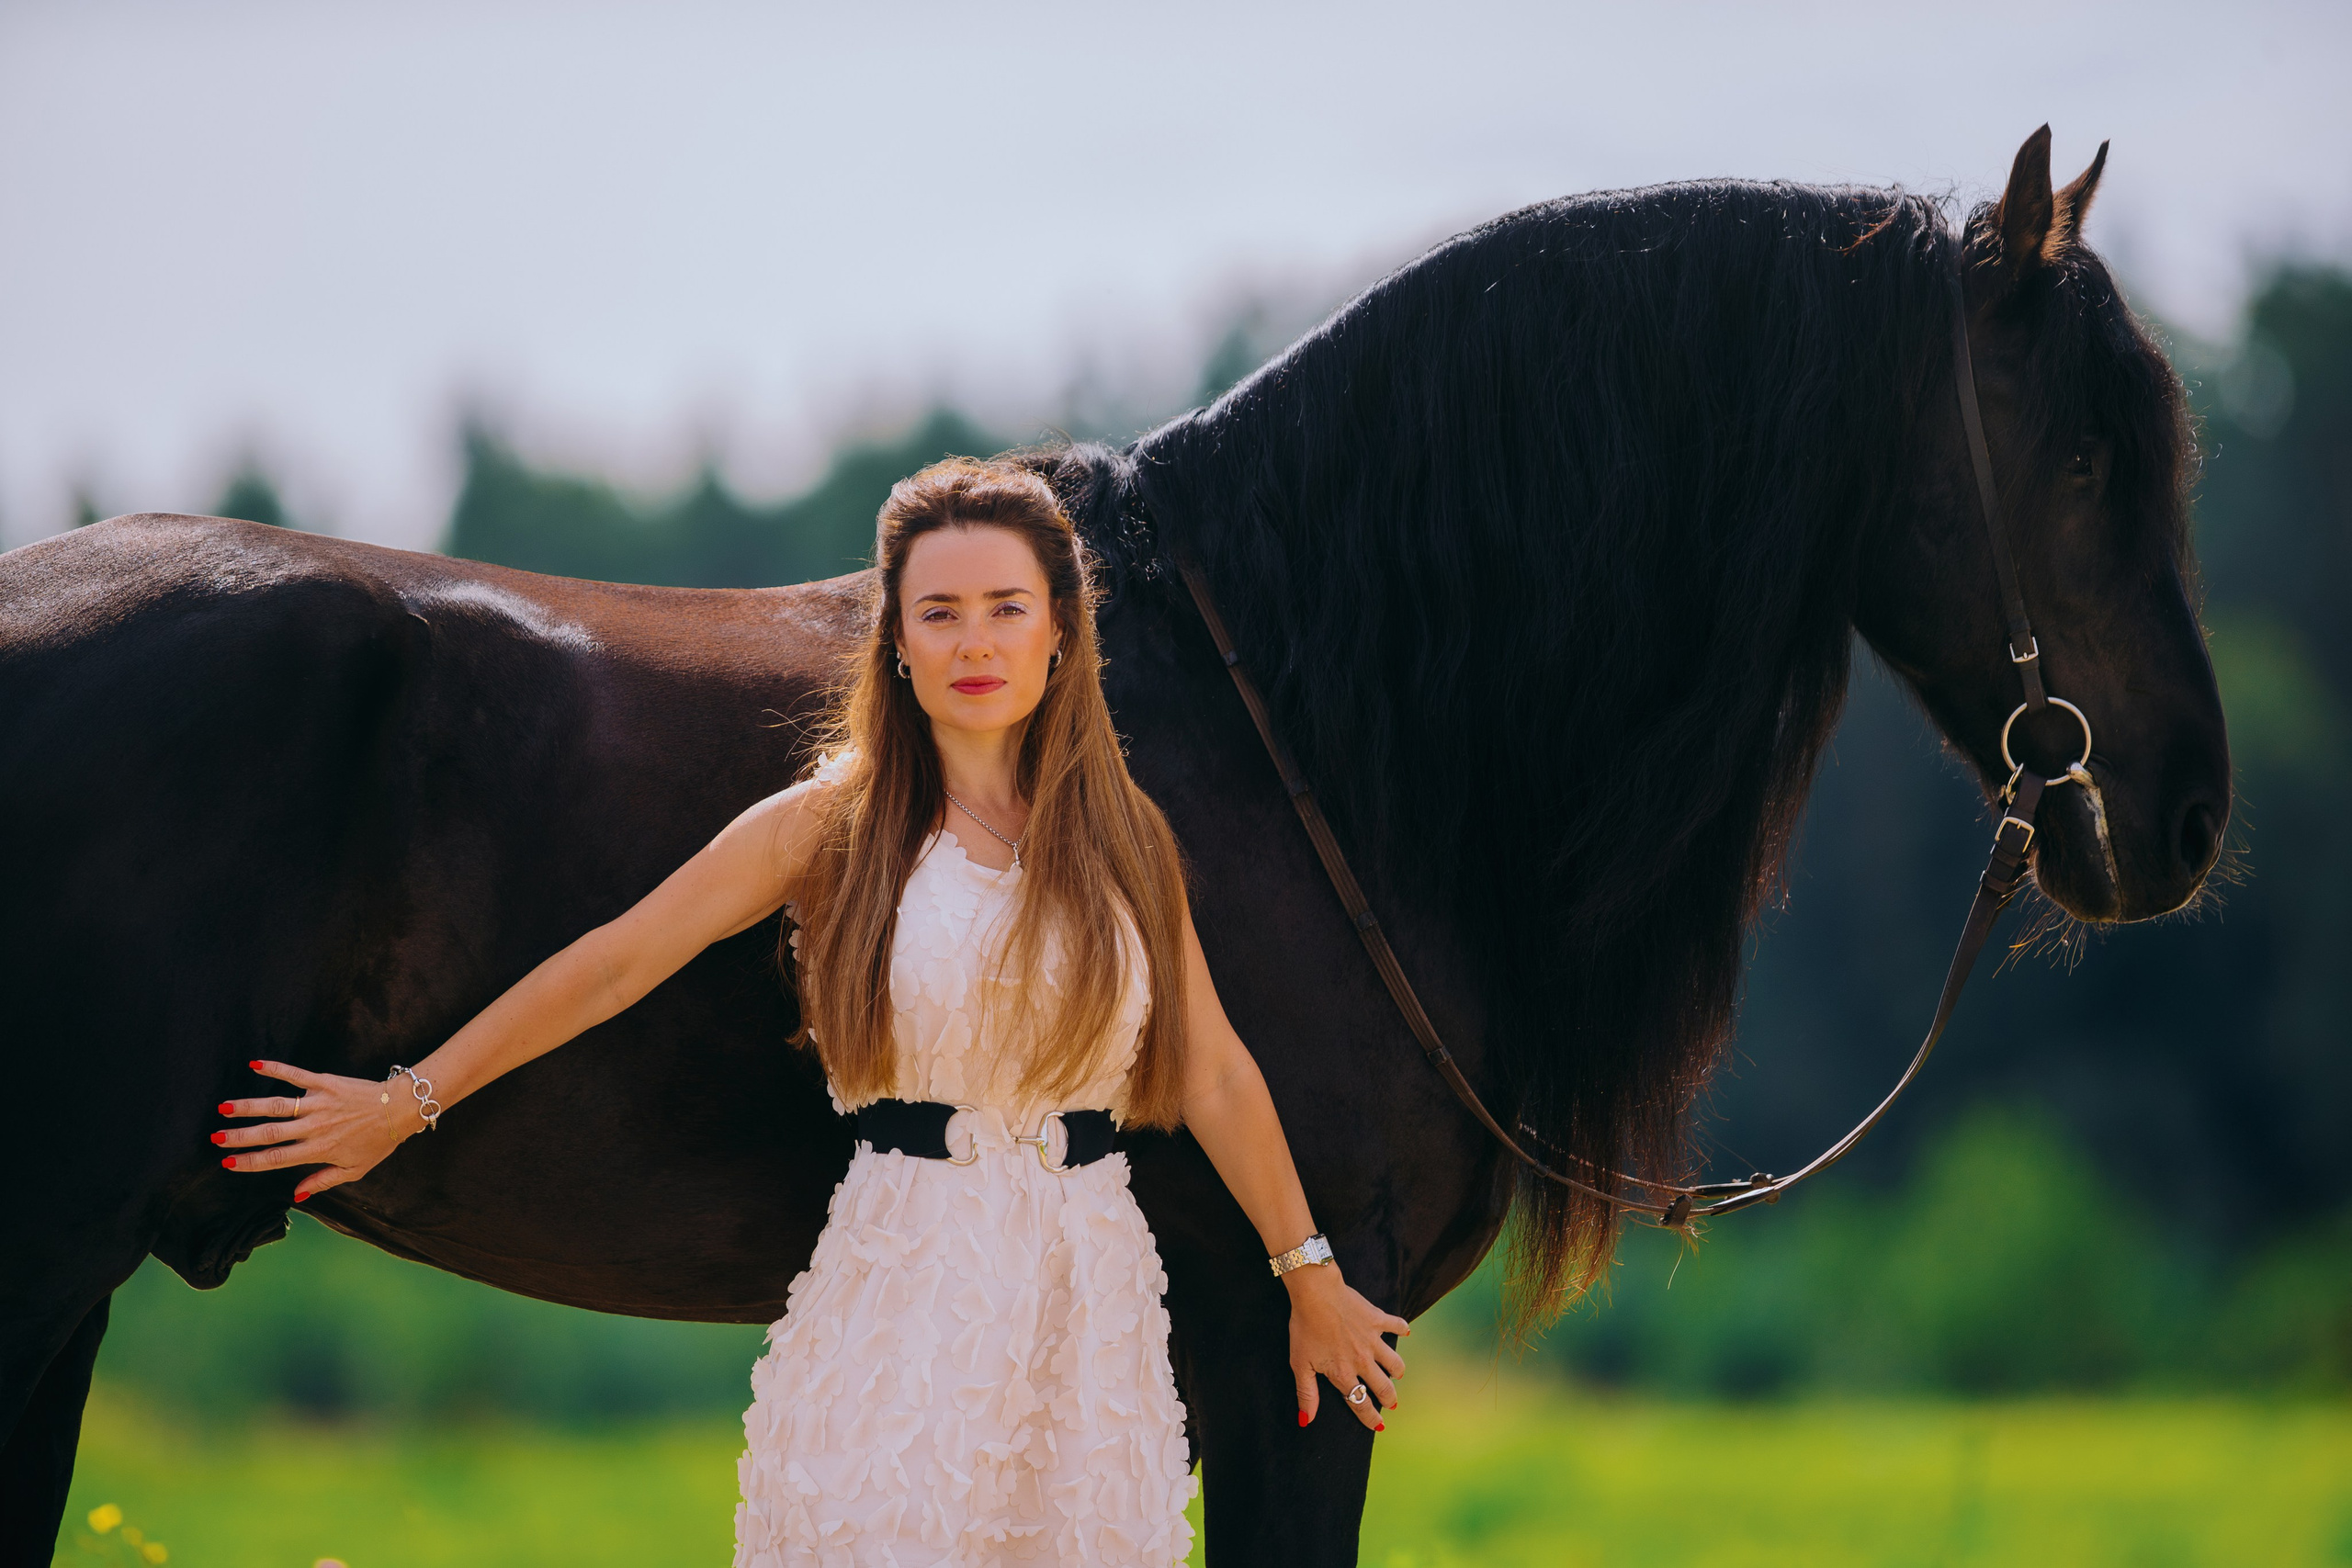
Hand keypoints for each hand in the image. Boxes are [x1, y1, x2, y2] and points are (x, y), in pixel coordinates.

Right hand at [214, 1059, 423, 1201]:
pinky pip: (297, 1074)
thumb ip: (323, 1181)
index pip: (277, 1159)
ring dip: (249, 1107)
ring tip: (224, 1108)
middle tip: (215, 1138)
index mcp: (319, 1150)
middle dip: (240, 1137)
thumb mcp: (355, 1170)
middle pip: (271, 1133)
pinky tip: (255, 1064)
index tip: (228, 1162)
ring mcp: (320, 1103)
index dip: (251, 1162)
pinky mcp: (326, 1083)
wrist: (400, 1109)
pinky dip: (276, 1069)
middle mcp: (315, 1127)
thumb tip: (295, 1196)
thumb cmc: (378, 1141)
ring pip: (278, 1106)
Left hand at [1285, 1264, 1409, 1430]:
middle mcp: (1362, 1360)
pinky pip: (1396, 1325)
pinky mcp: (1377, 1319)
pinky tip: (1405, 1330)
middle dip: (1389, 1399)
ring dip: (1397, 1371)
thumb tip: (1307, 1420)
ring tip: (1395, 1374)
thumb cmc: (1305, 1327)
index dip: (1371, 1418)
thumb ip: (1307, 1394)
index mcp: (1343, 1373)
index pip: (1360, 1404)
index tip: (1378, 1426)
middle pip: (1384, 1388)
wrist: (1316, 1293)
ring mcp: (1372, 1340)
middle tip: (1391, 1403)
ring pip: (1395, 1363)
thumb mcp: (1300, 1364)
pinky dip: (1402, 1328)